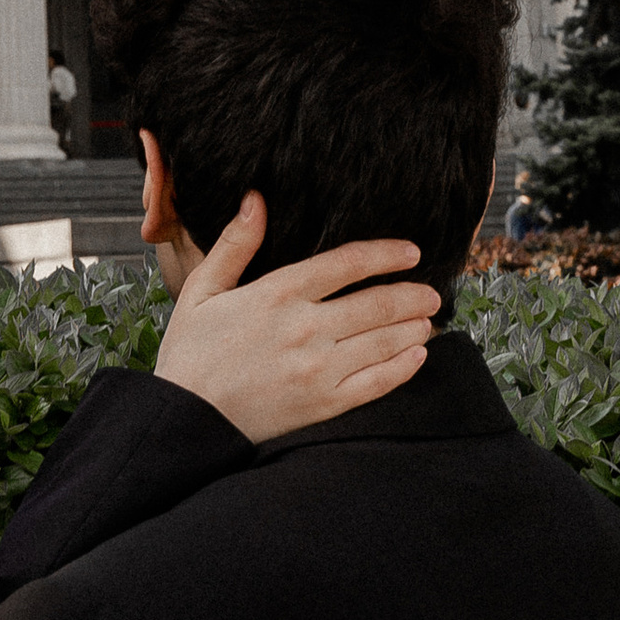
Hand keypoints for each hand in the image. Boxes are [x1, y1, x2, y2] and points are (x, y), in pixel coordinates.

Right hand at [152, 194, 438, 444]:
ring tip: (429, 319)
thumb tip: (255, 199)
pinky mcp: (322, 405)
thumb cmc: (191, 353)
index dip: (384, 254)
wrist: (186, 421)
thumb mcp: (201, 290)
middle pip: (375, 303)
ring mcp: (317, 369)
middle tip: (432, 291)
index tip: (410, 251)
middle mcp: (304, 329)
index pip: (346, 264)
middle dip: (411, 295)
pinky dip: (403, 369)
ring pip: (382, 342)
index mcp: (277, 294)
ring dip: (413, 328)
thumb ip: (234, 244)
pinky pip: (375, 384)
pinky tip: (417, 357)